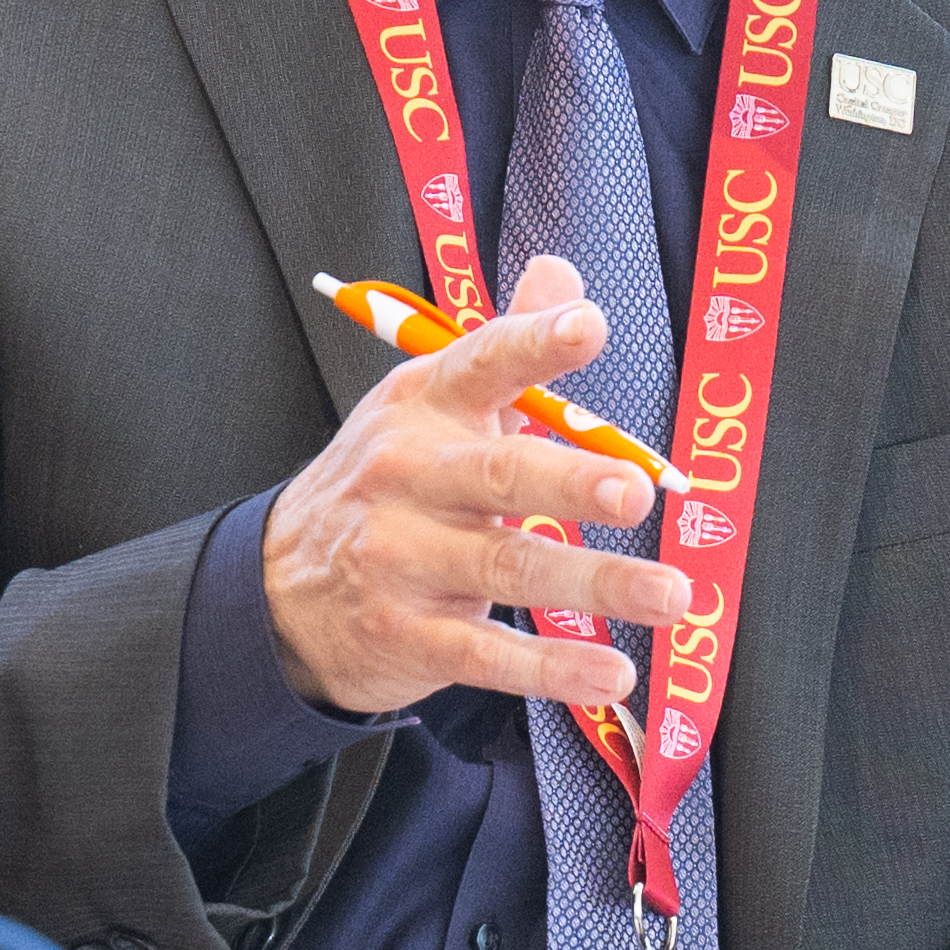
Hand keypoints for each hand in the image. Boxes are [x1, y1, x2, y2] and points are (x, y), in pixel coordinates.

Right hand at [259, 266, 680, 725]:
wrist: (280, 590)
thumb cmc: (389, 484)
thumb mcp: (430, 403)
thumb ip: (506, 344)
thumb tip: (563, 275)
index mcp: (424, 405)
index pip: (482, 363)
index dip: (534, 343)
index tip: (589, 326)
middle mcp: (409, 476)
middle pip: (498, 475)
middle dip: (570, 483)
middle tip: (637, 491)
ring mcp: (402, 558)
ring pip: (506, 567)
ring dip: (594, 583)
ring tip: (669, 594)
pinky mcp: (407, 635)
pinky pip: (487, 655)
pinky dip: (552, 668)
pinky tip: (611, 674)